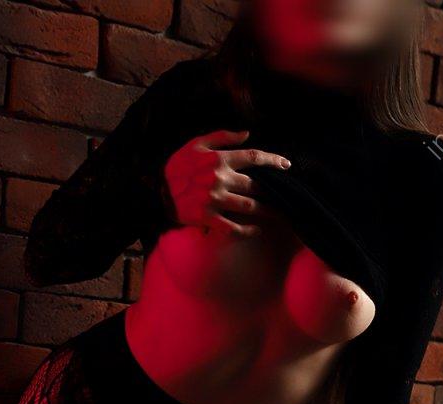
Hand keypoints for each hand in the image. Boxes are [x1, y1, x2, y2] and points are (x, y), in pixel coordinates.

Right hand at [163, 128, 290, 236]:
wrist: (155, 190)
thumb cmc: (177, 165)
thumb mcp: (196, 143)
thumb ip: (222, 136)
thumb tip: (247, 133)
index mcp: (219, 159)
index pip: (253, 158)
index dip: (273, 161)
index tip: (286, 166)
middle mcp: (220, 179)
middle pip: (255, 185)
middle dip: (272, 191)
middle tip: (284, 195)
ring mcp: (214, 200)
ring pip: (248, 206)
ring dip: (266, 211)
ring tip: (277, 214)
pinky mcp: (207, 217)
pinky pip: (232, 227)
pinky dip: (246, 230)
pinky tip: (255, 230)